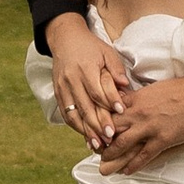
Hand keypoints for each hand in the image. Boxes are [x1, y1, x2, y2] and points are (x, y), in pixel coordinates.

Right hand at [46, 11, 137, 141]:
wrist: (65, 39)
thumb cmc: (90, 46)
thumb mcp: (107, 52)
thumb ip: (116, 69)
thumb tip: (125, 85)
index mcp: (85, 68)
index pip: (97, 91)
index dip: (109, 103)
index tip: (121, 113)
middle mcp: (71, 80)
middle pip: (85, 107)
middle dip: (98, 125)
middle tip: (111, 137)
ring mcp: (62, 88)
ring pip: (73, 114)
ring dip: (86, 131)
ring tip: (98, 144)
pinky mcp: (58, 93)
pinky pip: (66, 114)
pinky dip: (76, 127)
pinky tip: (86, 136)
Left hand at [93, 71, 183, 170]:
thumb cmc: (179, 90)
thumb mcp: (151, 89)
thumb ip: (135, 98)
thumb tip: (122, 102)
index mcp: (135, 99)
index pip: (109, 112)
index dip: (98, 122)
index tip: (92, 130)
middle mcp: (138, 114)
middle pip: (111, 129)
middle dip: (100, 141)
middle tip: (93, 150)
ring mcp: (149, 128)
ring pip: (122, 144)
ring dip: (111, 156)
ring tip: (104, 165)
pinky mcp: (162, 140)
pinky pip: (143, 156)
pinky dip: (133, 165)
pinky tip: (126, 171)